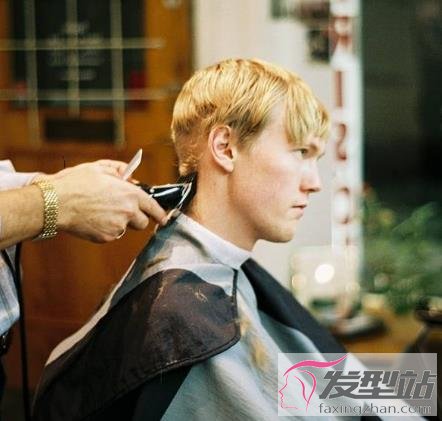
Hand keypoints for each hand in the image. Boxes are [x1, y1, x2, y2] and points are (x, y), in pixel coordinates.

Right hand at [47, 160, 166, 241]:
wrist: (55, 203)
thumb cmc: (76, 183)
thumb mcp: (99, 167)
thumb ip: (120, 169)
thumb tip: (129, 174)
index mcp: (130, 194)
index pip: (154, 207)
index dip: (160, 213)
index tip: (164, 218)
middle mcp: (128, 212)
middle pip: (143, 222)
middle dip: (137, 218)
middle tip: (124, 211)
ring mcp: (117, 227)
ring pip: (126, 229)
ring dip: (120, 223)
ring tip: (101, 212)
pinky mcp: (106, 237)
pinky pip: (112, 234)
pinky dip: (106, 229)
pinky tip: (93, 219)